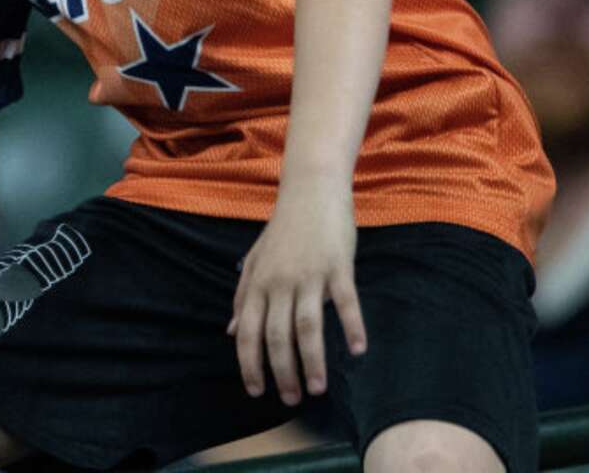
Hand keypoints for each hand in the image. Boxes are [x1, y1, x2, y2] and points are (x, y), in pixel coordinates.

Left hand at [228, 182, 364, 405]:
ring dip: (313, 361)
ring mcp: (309, 274)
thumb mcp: (255, 259)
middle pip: (278, 337)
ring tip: (319, 388)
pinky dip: (353, 326)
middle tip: (291, 399)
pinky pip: (346, 302)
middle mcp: (279, 282)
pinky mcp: (338, 266)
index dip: (250, 364)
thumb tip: (229, 331)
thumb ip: (243, 296)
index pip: (247, 332)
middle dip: (283, 373)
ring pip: (308, 327)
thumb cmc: (284, 227)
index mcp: (257, 282)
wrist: (311, 189)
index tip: (257, 391)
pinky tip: (359, 350)